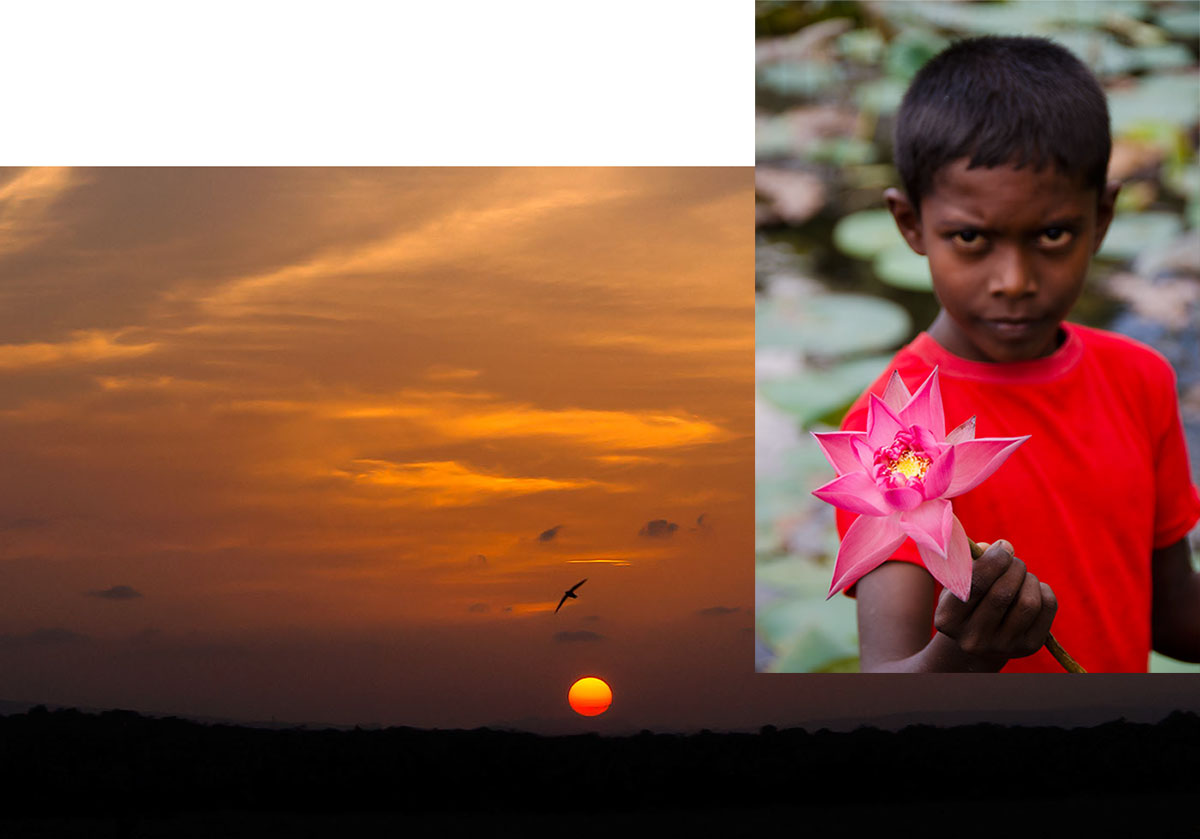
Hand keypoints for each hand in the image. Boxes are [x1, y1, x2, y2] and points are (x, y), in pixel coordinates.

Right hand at [933, 540, 1056, 663]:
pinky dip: (1042, 589)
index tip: (1003, 547)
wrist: (979, 638)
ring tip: (1021, 574)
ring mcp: (1003, 647)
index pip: (974, 586)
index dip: (993, 561)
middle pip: (1003, 593)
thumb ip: (973, 559)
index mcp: (948, 620)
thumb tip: (1002, 548)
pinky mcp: (1029, 647)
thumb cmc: (967, 598)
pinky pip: (1046, 608)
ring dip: (1029, 578)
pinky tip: (1031, 589)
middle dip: (1014, 567)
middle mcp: (973, 639)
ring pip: (1028, 602)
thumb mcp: (959, 579)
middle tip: (1013, 560)